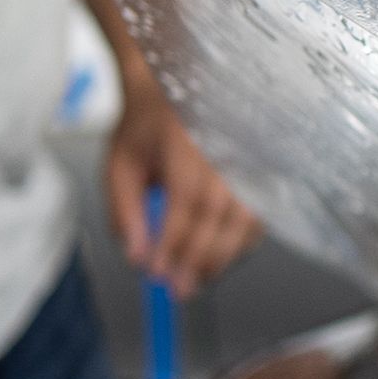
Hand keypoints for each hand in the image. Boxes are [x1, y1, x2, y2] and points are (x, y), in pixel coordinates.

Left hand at [105, 66, 261, 300]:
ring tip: (196, 280)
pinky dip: (239, 246)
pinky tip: (218, 258)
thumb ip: (124, 212)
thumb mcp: (119, 165)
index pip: (185, 203)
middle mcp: (224, 153)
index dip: (173, 244)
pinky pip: (257, 220)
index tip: (157, 272)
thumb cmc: (146, 128)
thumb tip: (137, 257)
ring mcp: (247, 164)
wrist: (177, 89)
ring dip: (221, 258)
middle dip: (198, 261)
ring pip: (244, 223)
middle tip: (178, 290)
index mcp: (186, 144)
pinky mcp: (258, 177)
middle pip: (220, 219)